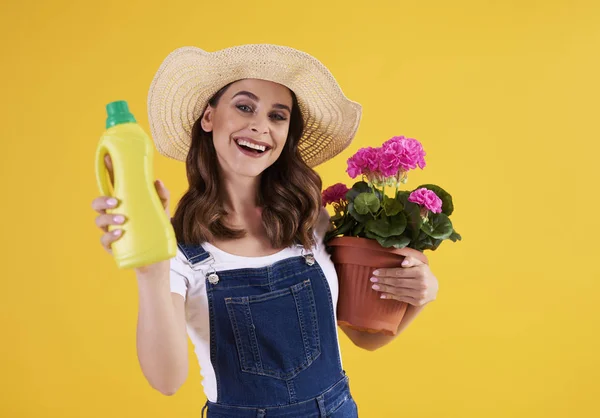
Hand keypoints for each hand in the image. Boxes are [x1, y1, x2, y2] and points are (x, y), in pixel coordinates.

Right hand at [91, 154, 170, 272]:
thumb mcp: (163, 211)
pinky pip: (104, 240)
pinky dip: (110, 235)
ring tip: (123, 220)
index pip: (113, 185)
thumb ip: (162, 195)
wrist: (157, 258)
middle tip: (116, 201)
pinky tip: (120, 233)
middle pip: (98, 203)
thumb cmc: (157, 229)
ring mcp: (110, 230)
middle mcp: (113, 215)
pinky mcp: (112, 246)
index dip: (108, 171)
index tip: (108, 158)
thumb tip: (157, 182)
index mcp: (124, 203)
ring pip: (99, 220)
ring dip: (108, 218)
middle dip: (103, 200)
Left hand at [370, 256, 438, 305]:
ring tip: (374, 286)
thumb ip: (411, 259)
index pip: (399, 272)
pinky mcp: (417, 302)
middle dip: (383, 280)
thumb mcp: (419, 263)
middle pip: (397, 282)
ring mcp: (419, 294)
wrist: (434, 288)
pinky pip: (401, 298)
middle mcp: (421, 284)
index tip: (375, 272)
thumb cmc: (423, 273)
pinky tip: (382, 294)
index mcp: (421, 272)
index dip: (386, 272)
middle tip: (372, 279)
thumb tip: (403, 263)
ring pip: (397, 291)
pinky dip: (390, 296)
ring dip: (384, 289)